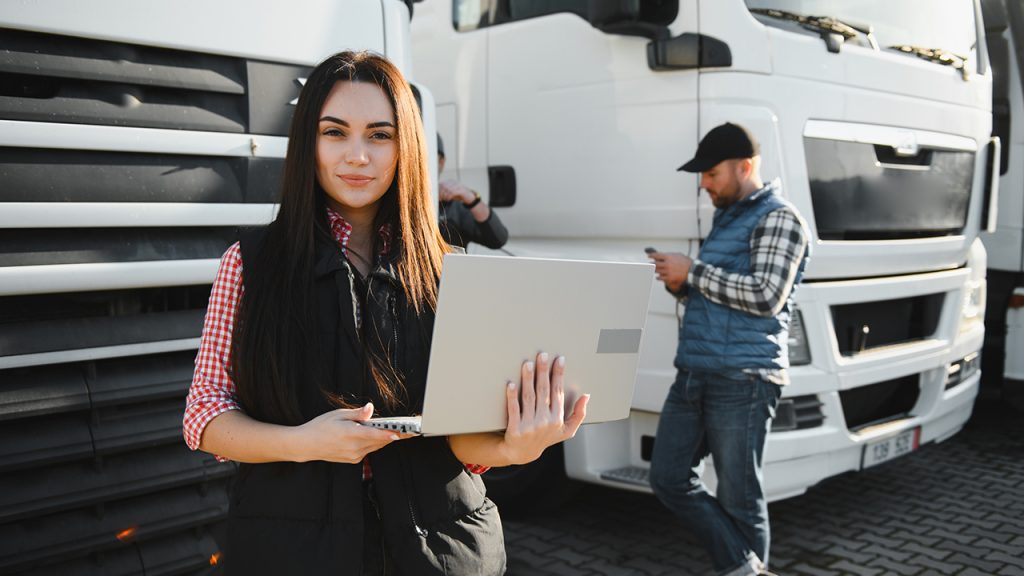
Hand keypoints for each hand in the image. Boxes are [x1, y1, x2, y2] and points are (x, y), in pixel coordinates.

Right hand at [294, 403, 409, 463]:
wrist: (306, 445)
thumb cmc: (320, 427)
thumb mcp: (338, 414)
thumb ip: (357, 414)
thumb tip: (370, 409)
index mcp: (351, 434)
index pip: (376, 436)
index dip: (391, 434)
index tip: (402, 433)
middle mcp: (354, 447)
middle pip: (380, 441)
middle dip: (392, 435)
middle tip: (406, 429)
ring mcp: (354, 455)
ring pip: (376, 447)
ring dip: (383, 439)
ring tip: (393, 430)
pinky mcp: (353, 460)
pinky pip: (368, 451)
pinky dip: (373, 443)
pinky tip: (372, 436)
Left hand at [439, 179, 475, 204]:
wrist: (468, 197)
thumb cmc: (458, 195)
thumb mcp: (450, 193)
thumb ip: (444, 192)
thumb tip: (437, 195)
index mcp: (450, 181)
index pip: (441, 184)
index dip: (438, 191)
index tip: (437, 196)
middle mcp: (454, 182)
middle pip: (444, 186)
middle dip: (441, 193)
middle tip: (441, 199)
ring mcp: (458, 185)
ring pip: (448, 189)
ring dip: (445, 196)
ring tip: (446, 199)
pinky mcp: (461, 190)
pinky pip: (453, 192)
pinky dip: (449, 197)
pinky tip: (449, 199)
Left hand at [501, 352, 588, 464]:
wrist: (521, 453)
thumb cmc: (545, 437)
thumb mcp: (566, 430)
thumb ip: (579, 414)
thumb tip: (586, 395)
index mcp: (557, 419)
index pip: (558, 392)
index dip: (559, 375)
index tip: (559, 359)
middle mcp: (545, 422)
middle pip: (544, 392)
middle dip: (543, 372)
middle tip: (542, 355)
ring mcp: (529, 426)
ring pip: (529, 398)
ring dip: (528, 379)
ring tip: (527, 364)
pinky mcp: (515, 429)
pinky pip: (514, 410)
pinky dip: (512, 397)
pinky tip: (511, 384)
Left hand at [648, 251, 691, 292]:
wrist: (692, 270)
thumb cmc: (686, 262)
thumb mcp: (678, 255)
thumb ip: (669, 255)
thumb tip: (662, 255)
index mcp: (668, 257)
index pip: (656, 255)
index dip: (651, 255)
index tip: (649, 256)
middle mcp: (666, 264)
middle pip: (655, 264)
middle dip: (651, 264)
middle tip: (649, 264)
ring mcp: (667, 271)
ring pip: (657, 271)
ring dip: (654, 270)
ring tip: (653, 270)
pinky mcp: (669, 278)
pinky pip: (660, 278)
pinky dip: (658, 277)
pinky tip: (657, 277)